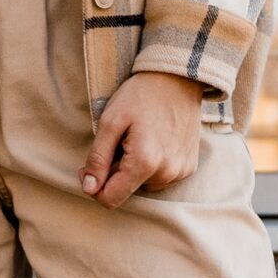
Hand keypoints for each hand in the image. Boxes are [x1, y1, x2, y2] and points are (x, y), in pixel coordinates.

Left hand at [82, 70, 204, 206]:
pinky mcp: (189, 167)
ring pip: (143, 184)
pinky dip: (151, 165)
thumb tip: (89, 188)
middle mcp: (166, 173)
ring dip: (134, 168)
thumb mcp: (110, 122)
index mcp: (145, 163)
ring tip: (138, 138)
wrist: (178, 78)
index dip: (93, 185)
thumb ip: (97, 158)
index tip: (88, 166)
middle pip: (127, 190)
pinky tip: (153, 141)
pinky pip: (161, 177)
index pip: (111, 199)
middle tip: (118, 141)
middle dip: (115, 171)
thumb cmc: (140, 96)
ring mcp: (180, 171)